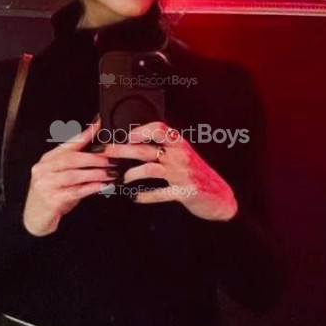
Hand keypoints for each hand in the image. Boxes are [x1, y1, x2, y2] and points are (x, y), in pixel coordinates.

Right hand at [22, 116, 113, 235]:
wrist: (35, 218)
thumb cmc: (52, 195)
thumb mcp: (62, 175)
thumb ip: (75, 163)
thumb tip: (99, 150)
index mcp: (47, 160)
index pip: (67, 144)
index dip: (84, 135)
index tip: (99, 125)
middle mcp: (44, 170)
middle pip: (70, 158)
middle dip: (93, 158)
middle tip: (111, 158)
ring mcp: (46, 185)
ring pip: (74, 175)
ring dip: (95, 173)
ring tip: (111, 173)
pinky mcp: (51, 200)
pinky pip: (75, 191)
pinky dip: (90, 187)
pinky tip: (102, 186)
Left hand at [103, 121, 238, 221]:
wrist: (220, 197)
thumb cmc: (197, 174)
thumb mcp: (184, 155)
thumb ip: (165, 147)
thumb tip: (138, 141)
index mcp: (179, 144)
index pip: (159, 128)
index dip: (140, 130)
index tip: (124, 134)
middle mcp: (180, 156)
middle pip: (146, 149)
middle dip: (122, 150)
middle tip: (105, 152)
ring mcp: (182, 174)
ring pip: (149, 168)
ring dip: (131, 174)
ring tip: (122, 178)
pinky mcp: (184, 192)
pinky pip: (159, 193)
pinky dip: (144, 196)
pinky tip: (135, 197)